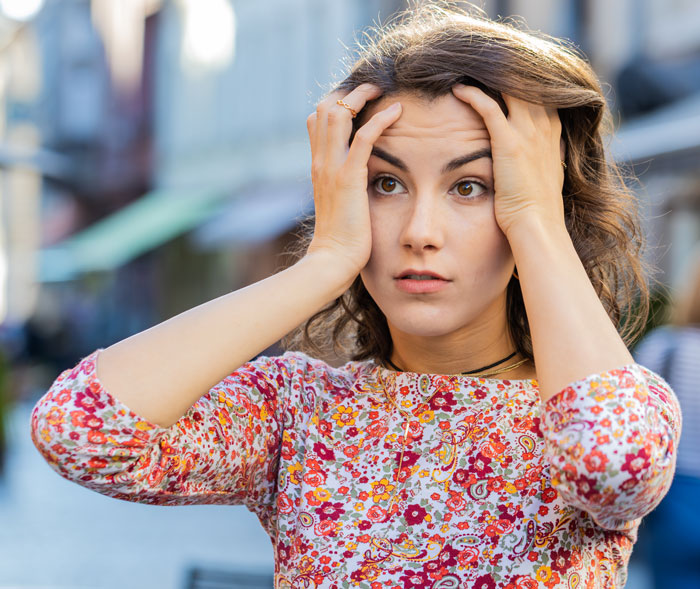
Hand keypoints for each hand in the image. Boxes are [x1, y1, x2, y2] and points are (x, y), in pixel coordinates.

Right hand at [305, 84, 402, 280]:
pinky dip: (380, 119)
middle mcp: (320, 162)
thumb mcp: (339, 205)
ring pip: (337, 113)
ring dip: (361, 97)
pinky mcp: (348, 178)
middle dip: (348, 92)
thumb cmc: (341, 239)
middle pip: (322, 108)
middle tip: (372, 88)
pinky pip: (363, 137)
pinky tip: (397, 111)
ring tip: (383, 91)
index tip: (359, 100)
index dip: (336, 103)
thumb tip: (359, 179)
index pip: (316, 120)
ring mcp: (331, 168)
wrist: (332, 260)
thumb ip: (344, 186)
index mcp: (318, 167)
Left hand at [450, 84, 565, 238]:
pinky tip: (459, 89)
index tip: (504, 78)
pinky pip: (489, 107)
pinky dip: (473, 95)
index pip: (542, 95)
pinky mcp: (509, 141)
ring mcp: (528, 132)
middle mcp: (544, 127)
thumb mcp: (547, 177)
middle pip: (528, 85)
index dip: (524, 84)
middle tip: (482, 66)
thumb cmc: (537, 209)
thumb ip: (544, 159)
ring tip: (467, 71)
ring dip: (488, 78)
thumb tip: (539, 156)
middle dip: (506, 73)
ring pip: (510, 89)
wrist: (536, 224)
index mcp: (554, 134)